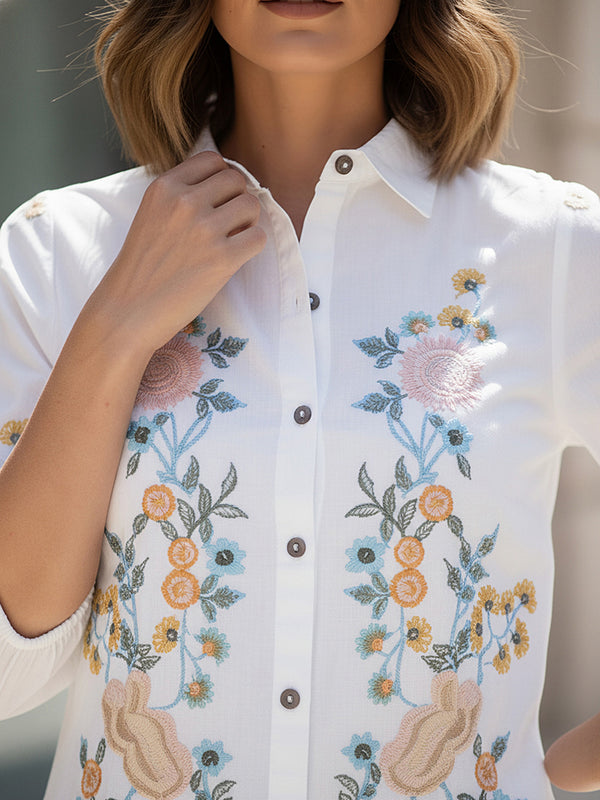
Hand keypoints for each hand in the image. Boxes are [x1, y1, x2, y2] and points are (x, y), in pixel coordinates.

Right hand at [84, 150, 266, 357]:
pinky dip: (252, 246)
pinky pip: (258, 237)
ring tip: (232, 240)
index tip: (217, 201)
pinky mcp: (222, 259)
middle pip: (236, 180)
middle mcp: (184, 203)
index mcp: (164, 187)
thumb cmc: (141, 269)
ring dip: (248, 222)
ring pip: (252, 206)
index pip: (212, 161)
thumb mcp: (151, 216)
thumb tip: (226, 186)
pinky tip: (235, 257)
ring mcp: (204, 230)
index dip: (221, 180)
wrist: (127, 312)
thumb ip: (180, 197)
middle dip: (237, 199)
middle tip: (228, 224)